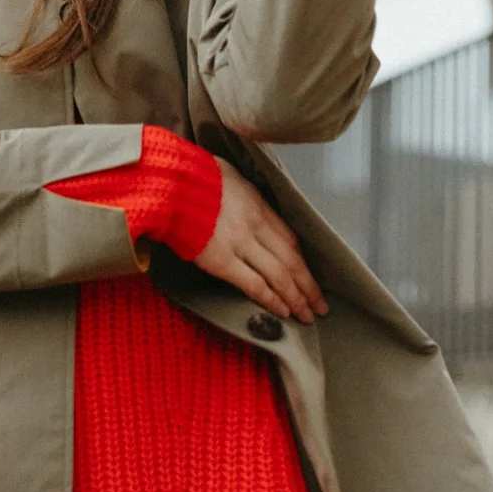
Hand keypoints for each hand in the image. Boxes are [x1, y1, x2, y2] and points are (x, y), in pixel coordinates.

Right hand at [192, 160, 328, 324]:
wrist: (172, 182)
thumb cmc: (196, 176)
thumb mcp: (230, 176)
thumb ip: (244, 195)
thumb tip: (246, 202)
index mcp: (258, 205)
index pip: (289, 238)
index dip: (301, 262)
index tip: (308, 276)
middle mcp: (256, 226)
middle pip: (291, 260)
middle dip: (308, 286)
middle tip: (320, 305)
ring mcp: (241, 244)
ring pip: (280, 276)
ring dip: (297, 298)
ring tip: (307, 315)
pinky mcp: (223, 261)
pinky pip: (255, 284)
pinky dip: (272, 300)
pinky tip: (284, 311)